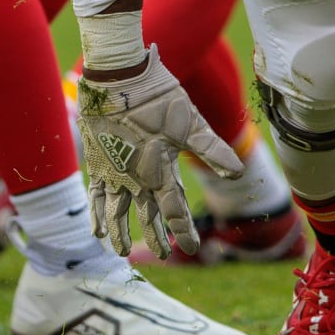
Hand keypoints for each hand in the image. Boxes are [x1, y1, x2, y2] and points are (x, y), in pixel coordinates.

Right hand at [76, 46, 242, 258]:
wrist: (117, 80)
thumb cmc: (158, 99)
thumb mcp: (191, 122)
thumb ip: (212, 149)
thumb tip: (239, 172)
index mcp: (159, 172)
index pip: (175, 211)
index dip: (183, 231)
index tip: (191, 248)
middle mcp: (135, 179)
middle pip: (147, 214)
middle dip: (155, 235)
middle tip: (161, 254)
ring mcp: (113, 173)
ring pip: (117, 211)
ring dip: (120, 231)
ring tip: (121, 251)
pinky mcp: (98, 163)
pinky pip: (95, 196)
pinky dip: (96, 213)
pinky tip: (96, 229)